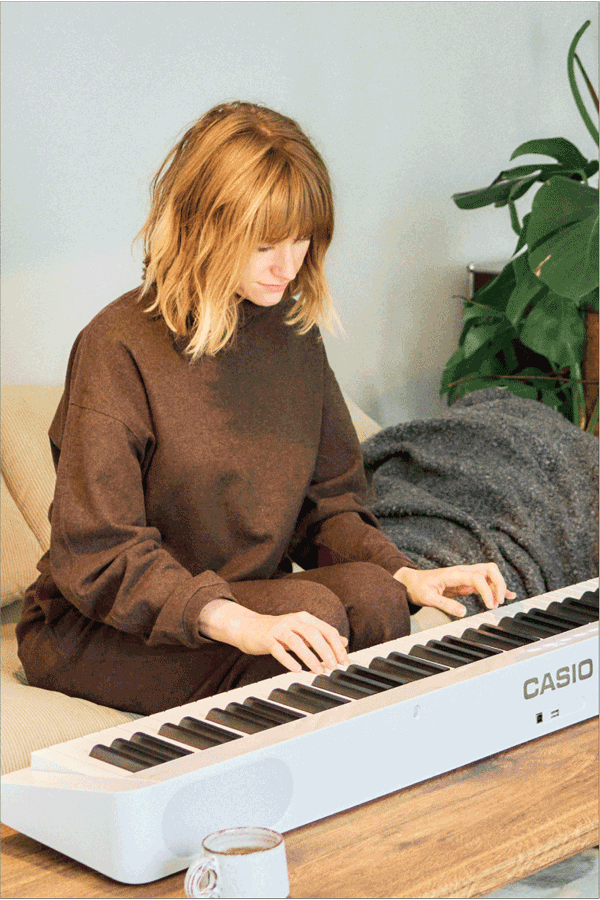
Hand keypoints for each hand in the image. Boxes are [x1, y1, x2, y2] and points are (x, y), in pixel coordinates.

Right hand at [198, 599, 349, 673]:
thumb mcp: (301, 632)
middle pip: (314, 634)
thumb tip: (343, 641)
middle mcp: (293, 620)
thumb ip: (321, 636)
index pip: (327, 630)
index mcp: (304, 618)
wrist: (248, 627)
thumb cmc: (277, 631)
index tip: (344, 661)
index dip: (337, 646)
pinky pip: (278, 649)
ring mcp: (279, 628)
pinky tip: (296, 669)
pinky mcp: (266, 638)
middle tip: (334, 667)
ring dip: (310, 657)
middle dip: (327, 651)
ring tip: (318, 670)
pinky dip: (288, 660)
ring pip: (297, 641)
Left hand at [393, 563, 516, 618]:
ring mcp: (466, 577)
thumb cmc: (418, 588)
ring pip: (490, 574)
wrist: (411, 582)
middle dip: (499, 583)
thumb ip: (445, 604)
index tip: (491, 605)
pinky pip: (486, 583)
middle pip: (489, 569)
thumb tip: (463, 612)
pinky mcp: (466, 584)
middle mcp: (463, 572)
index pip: (478, 577)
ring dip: (498, 586)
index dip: (487, 590)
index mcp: (454, 573)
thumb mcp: (427, 598)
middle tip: (499, 602)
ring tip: (500, 603)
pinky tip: (507, 596)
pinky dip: (497, 588)